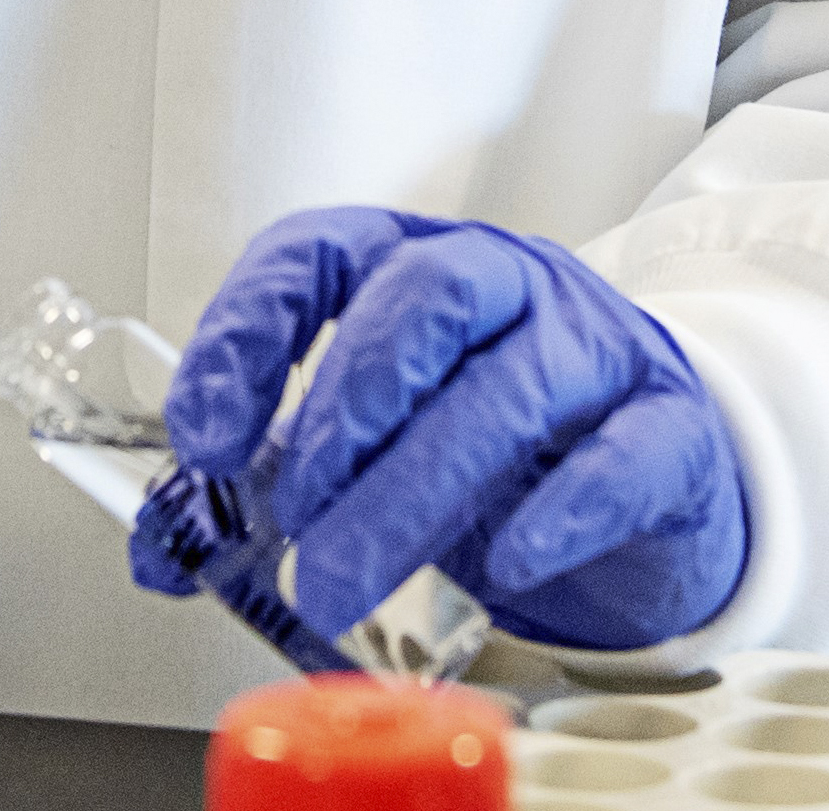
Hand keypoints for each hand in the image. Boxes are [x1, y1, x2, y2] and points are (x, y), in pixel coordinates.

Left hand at [133, 209, 747, 653]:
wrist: (649, 465)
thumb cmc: (494, 440)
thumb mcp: (369, 448)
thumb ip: (262, 490)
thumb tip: (159, 551)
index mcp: (405, 264)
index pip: (315, 255)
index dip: (249, 332)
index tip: (203, 432)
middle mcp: (501, 283)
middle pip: (422, 300)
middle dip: (346, 404)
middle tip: (293, 510)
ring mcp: (591, 347)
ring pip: (509, 383)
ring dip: (416, 484)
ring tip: (345, 574)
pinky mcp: (670, 428)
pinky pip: (626, 453)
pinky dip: (564, 509)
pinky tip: (509, 564)